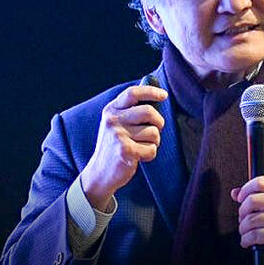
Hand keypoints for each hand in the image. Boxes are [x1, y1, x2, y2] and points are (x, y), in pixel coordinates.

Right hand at [80, 83, 166, 210]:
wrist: (100, 173)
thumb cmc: (114, 146)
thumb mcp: (116, 124)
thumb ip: (130, 110)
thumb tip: (156, 95)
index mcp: (111, 110)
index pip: (133, 93)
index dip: (151, 91)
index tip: (164, 95)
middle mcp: (113, 120)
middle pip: (149, 112)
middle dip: (158, 122)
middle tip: (155, 131)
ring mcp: (118, 135)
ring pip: (153, 132)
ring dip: (153, 142)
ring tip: (141, 147)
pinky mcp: (125, 151)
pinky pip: (152, 149)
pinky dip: (150, 155)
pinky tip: (139, 157)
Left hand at [230, 176, 263, 264]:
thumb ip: (258, 194)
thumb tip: (235, 192)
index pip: (260, 182)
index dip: (245, 190)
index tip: (240, 198)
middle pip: (252, 200)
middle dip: (242, 211)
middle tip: (243, 217)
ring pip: (251, 219)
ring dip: (243, 228)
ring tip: (245, 231)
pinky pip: (254, 235)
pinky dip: (246, 239)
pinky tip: (247, 240)